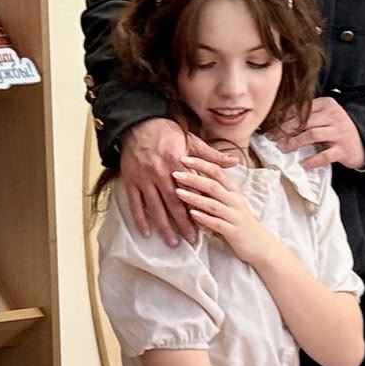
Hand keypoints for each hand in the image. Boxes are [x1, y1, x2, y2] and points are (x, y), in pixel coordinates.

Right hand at [121, 119, 234, 246]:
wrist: (140, 123)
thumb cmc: (168, 132)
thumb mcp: (192, 141)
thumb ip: (212, 156)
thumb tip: (233, 163)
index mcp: (178, 163)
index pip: (191, 191)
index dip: (198, 208)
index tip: (206, 222)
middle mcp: (161, 173)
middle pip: (174, 203)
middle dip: (183, 224)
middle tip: (191, 240)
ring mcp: (144, 178)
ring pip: (155, 207)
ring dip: (164, 226)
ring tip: (172, 242)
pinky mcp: (131, 180)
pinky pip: (135, 203)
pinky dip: (140, 219)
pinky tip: (146, 232)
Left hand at [174, 156, 277, 266]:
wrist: (262, 247)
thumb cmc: (242, 224)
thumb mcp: (232, 204)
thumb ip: (217, 192)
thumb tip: (197, 179)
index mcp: (233, 192)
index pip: (217, 171)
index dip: (201, 163)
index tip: (184, 158)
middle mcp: (235, 201)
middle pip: (213, 185)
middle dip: (193, 178)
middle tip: (175, 173)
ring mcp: (235, 216)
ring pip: (213, 203)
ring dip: (194, 197)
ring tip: (178, 192)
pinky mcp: (233, 232)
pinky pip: (217, 223)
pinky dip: (204, 218)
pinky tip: (191, 215)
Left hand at [278, 97, 364, 169]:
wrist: (364, 143)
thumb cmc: (339, 129)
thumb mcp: (327, 117)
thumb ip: (309, 116)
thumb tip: (282, 121)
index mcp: (327, 105)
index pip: (303, 109)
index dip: (285, 117)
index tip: (272, 125)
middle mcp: (334, 116)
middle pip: (305, 121)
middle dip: (286, 130)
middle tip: (273, 138)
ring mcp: (339, 133)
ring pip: (312, 135)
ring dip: (295, 142)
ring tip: (283, 148)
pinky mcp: (343, 149)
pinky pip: (325, 155)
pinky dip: (312, 160)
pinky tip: (303, 164)